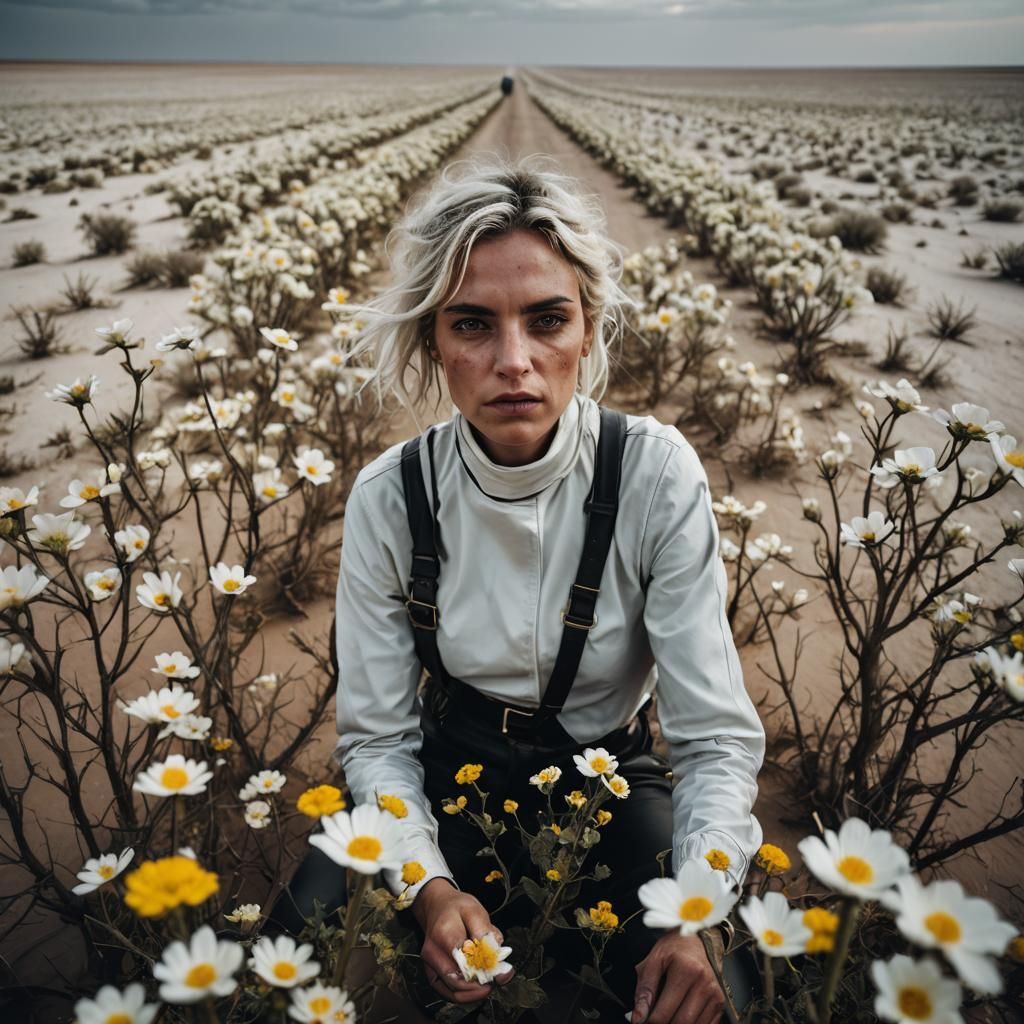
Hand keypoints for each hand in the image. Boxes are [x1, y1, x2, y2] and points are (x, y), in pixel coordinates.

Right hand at [411, 878, 514, 1004]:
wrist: (436, 906)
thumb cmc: (456, 908)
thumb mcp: (476, 911)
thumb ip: (488, 935)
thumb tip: (498, 958)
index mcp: (444, 934)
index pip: (464, 962)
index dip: (483, 971)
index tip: (498, 972)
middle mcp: (433, 952)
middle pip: (457, 981)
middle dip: (479, 986)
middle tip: (495, 979)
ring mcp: (429, 965)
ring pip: (452, 992)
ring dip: (473, 993)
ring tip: (488, 984)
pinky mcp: (431, 974)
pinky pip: (447, 993)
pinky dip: (465, 994)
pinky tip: (476, 987)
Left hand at [631, 929, 724, 1023]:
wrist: (694, 940)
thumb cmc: (673, 950)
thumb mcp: (653, 961)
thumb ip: (644, 989)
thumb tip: (639, 1016)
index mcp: (686, 970)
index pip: (665, 1011)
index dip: (651, 1022)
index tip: (643, 1021)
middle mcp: (704, 983)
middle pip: (682, 1023)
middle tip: (654, 1020)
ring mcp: (715, 994)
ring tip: (667, 1015)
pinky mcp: (720, 1002)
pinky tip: (681, 1015)